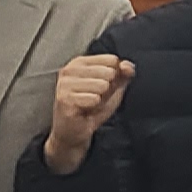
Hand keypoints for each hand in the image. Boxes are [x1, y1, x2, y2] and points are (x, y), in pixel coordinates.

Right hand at [40, 54, 134, 173]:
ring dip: (100, 99)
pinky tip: (84, 110)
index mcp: (80, 62)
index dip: (115, 77)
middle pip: (109, 72)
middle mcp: (69, 69)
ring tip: (89, 104)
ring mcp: (65, 83)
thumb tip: (127, 66)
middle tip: (94, 98)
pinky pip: (94, 99)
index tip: (102, 87)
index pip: (112, 60)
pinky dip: (94, 107)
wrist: (75, 131)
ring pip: (102, 85)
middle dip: (107, 89)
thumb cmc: (92, 107)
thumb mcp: (113, 88)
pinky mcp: (64, 98)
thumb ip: (124, 74)